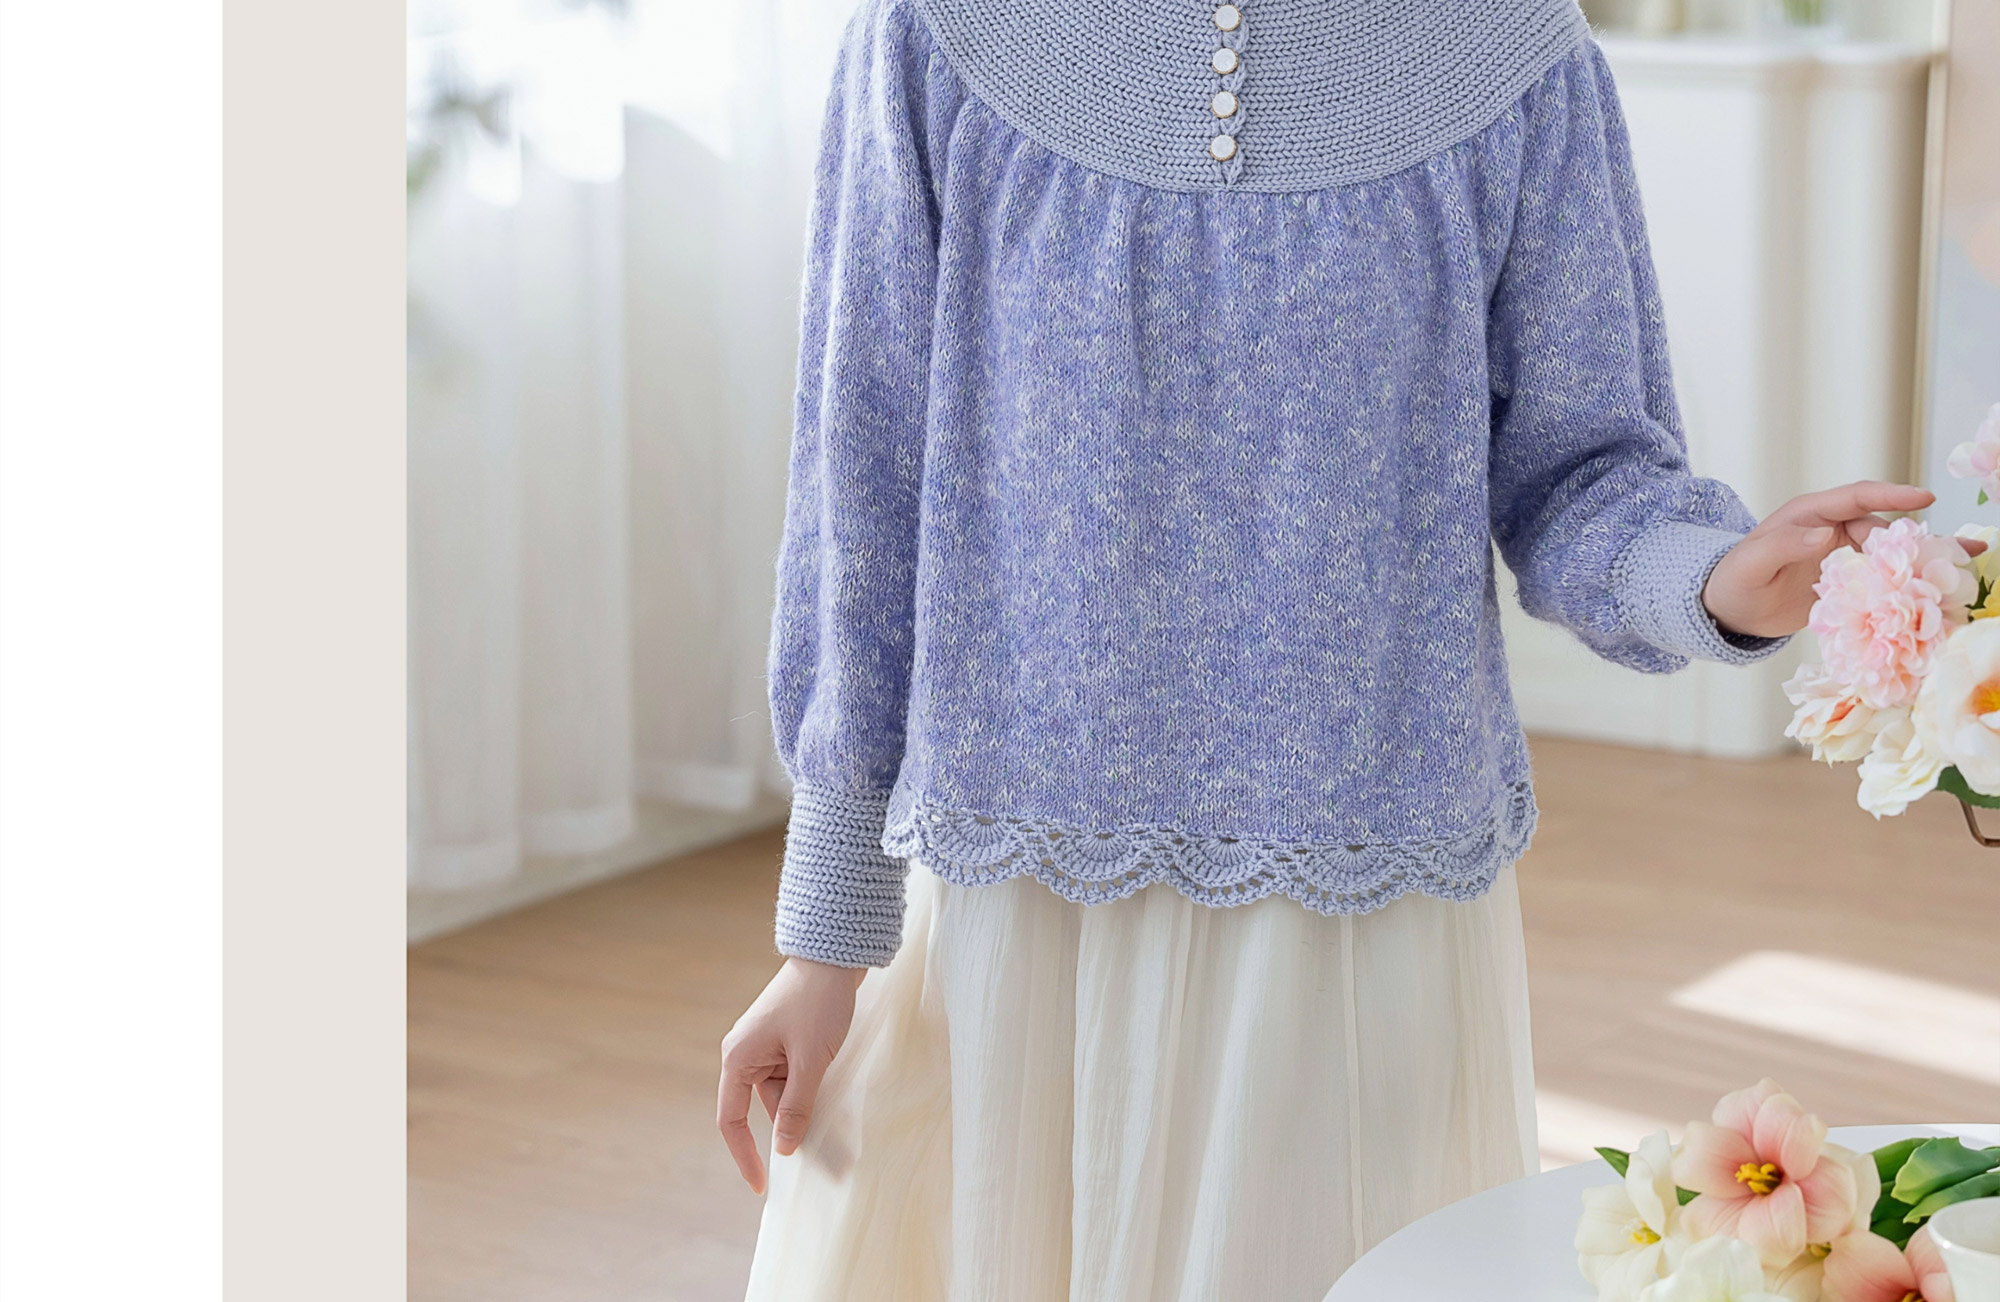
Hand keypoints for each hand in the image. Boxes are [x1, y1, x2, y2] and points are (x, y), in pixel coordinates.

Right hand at [717, 956, 865, 1194]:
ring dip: (807, 1112)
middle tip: (824, 1163)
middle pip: (764, 1109)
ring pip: (784, 1095)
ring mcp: (766, 1048)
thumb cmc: (818, 1003)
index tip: (762, 1185)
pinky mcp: (786, 1043)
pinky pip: (795, 1079)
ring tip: (838, 1134)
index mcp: (738, 1058)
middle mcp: (745, 1055)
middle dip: (790, 1134)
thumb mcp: (811, 1060)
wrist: (833, 956)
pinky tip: (833, 1102)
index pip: (731, 1121)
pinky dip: (812, 1093)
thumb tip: (784, 1148)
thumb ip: (797, 1106)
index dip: (744, 1156)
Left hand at [1702, 481, 1982, 637]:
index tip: (1925, 496)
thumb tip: (1823, 534)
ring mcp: (1843, 557)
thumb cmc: (1734, 580)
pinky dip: (1908, 586)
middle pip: (1884, 530)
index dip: (1892, 495)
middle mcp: (1832, 530)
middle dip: (1918, 540)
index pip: (1857, 497)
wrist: (1729, 609)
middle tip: (1957, 551)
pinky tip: (1938, 595)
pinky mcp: (1848, 584)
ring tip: (1963, 568)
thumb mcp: (1752, 562)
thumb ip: (1783, 546)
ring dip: (1922, 562)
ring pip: (1889, 556)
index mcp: (1811, 515)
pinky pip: (1882, 581)